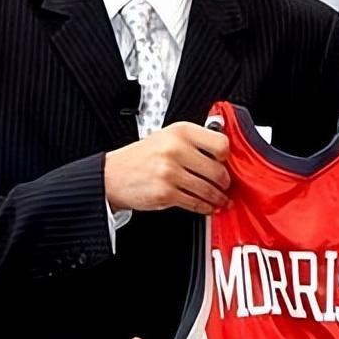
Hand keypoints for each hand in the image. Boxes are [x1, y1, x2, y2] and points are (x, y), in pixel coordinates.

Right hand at [105, 122, 229, 213]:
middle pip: (217, 170)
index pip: (220, 144)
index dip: (226, 157)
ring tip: (221, 199)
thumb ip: (193, 141)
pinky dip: (205, 207)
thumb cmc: (141, 156)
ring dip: (218, 198)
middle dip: (225, 182)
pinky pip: (195, 203)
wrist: (112, 175)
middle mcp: (176, 150)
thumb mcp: (166, 136)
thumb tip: (221, 152)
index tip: (225, 163)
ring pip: (208, 189)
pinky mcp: (166, 193)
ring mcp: (171, 172)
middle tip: (225, 185)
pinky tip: (208, 206)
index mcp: (180, 131)